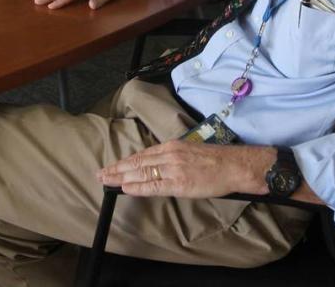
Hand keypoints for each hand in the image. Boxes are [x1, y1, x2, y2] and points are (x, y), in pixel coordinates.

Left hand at [97, 140, 273, 197]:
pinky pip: (153, 186)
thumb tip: (158, 167)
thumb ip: (173, 158)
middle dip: (117, 168)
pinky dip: (137, 187)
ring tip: (106, 180)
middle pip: (137, 162)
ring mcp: (173, 169)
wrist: (234, 165)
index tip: (112, 166)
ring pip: (141, 172)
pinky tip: (125, 188)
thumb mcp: (190, 152)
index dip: (125, 161)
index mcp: (172, 146)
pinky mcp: (179, 183)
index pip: (143, 154)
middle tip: (100, 173)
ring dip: (121, 177)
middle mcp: (169, 155)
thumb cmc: (217, 160)